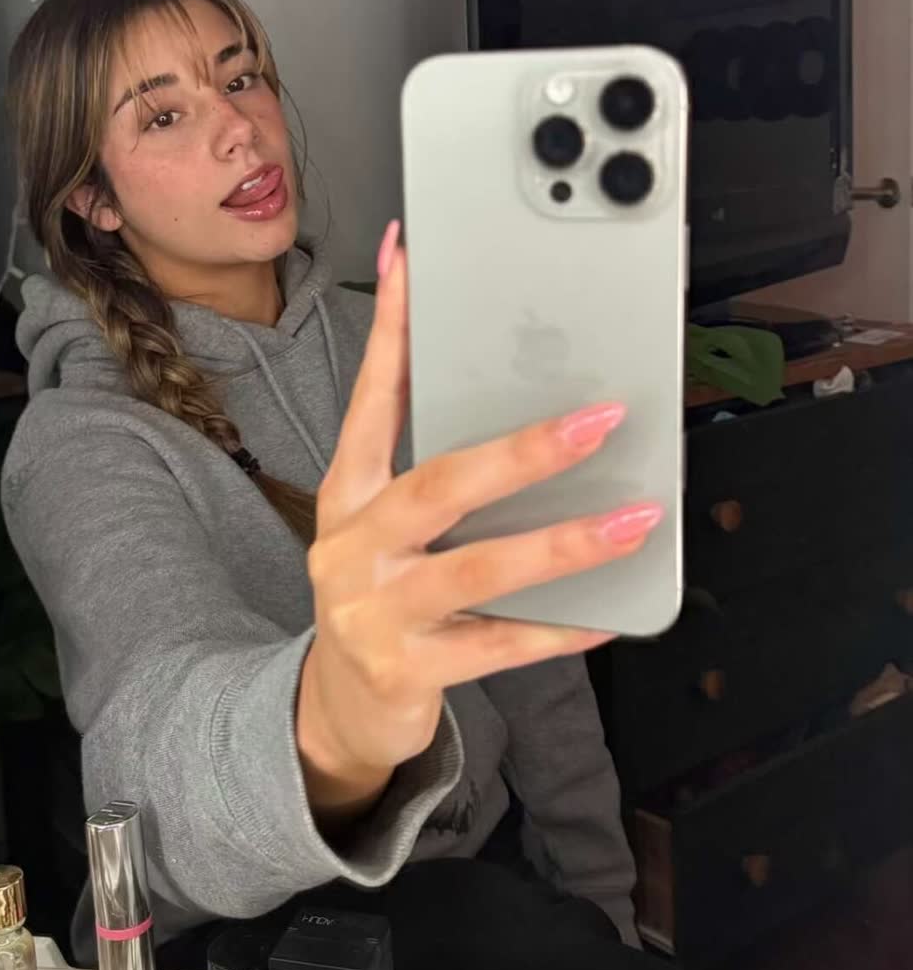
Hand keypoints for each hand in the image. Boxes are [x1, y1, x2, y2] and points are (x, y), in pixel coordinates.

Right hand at [296, 223, 662, 824]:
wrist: (336, 710)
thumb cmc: (380, 598)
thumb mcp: (384, 526)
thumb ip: (435, 469)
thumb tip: (518, 404)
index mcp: (349, 494)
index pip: (371, 397)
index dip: (390, 329)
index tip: (409, 259)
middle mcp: (353, 545)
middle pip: (439, 484)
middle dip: (525, 450)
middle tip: (600, 419)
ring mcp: (376, 611)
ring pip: (478, 568)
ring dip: (563, 542)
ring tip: (633, 519)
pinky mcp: (407, 670)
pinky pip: (498, 645)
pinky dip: (556, 629)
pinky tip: (609, 614)